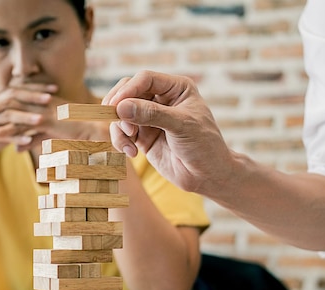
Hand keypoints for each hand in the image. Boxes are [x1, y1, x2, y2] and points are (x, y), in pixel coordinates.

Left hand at [0, 84, 109, 152]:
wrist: (96, 129)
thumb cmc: (78, 131)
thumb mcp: (48, 137)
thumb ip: (31, 140)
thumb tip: (17, 147)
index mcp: (41, 100)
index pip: (15, 94)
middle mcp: (39, 102)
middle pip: (8, 97)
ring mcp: (41, 110)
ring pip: (10, 109)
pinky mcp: (44, 122)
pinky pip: (20, 126)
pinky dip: (3, 131)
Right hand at [0, 84, 56, 164]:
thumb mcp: (2, 125)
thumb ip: (17, 118)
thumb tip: (38, 113)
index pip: (19, 90)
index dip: (36, 89)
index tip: (55, 88)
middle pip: (13, 98)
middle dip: (33, 97)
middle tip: (51, 97)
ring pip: (8, 116)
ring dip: (26, 117)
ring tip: (42, 119)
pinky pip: (1, 136)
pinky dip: (15, 139)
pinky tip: (28, 141)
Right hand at [102, 70, 232, 192]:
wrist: (207, 175)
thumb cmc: (204, 146)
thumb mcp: (181, 126)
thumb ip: (152, 115)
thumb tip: (121, 107)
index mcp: (176, 88)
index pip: (145, 79)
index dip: (129, 90)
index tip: (117, 105)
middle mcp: (161, 99)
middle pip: (128, 92)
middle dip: (119, 107)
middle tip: (118, 122)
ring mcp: (150, 118)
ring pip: (121, 113)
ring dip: (119, 128)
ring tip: (129, 143)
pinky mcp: (142, 136)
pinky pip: (122, 132)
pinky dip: (121, 141)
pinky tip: (132, 153)